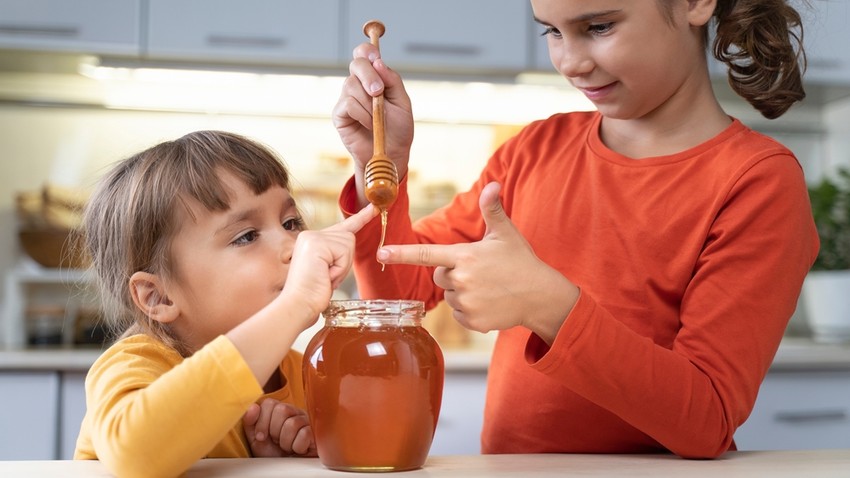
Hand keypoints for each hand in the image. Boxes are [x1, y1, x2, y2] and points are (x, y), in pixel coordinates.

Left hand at [243, 399, 316, 456]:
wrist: (286, 470)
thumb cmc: (273, 455)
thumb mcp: (256, 439)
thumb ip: (250, 422)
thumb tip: (253, 406)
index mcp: (278, 411)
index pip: (269, 403)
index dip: (262, 421)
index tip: (262, 436)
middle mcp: (294, 412)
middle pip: (282, 409)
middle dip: (274, 431)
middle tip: (277, 442)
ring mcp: (306, 421)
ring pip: (292, 423)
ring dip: (286, 441)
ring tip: (287, 447)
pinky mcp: (316, 432)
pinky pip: (304, 434)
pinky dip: (297, 446)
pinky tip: (297, 449)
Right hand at [281, 204, 377, 323]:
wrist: (298, 305)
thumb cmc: (312, 294)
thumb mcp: (327, 270)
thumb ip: (336, 254)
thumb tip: (350, 242)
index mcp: (312, 240)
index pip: (342, 227)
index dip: (360, 218)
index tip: (373, 208)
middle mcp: (310, 235)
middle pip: (349, 238)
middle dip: (345, 261)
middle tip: (328, 277)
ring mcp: (312, 237)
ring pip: (348, 244)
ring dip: (342, 266)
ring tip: (325, 277)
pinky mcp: (317, 243)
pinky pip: (344, 252)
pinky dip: (339, 268)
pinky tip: (325, 276)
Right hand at [332, 42, 413, 204]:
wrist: (391, 154)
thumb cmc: (398, 129)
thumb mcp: (402, 102)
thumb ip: (392, 81)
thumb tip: (379, 62)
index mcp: (374, 78)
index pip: (364, 54)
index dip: (367, 51)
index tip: (376, 58)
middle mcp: (358, 85)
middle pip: (356, 64)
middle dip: (368, 76)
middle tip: (379, 92)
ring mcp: (346, 99)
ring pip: (351, 85)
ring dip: (369, 103)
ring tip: (377, 119)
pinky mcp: (339, 115)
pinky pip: (348, 104)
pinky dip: (362, 114)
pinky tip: (369, 125)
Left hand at [376, 182, 578, 343]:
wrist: (541, 296)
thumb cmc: (521, 261)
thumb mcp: (506, 233)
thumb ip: (492, 210)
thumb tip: (493, 184)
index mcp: (464, 256)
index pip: (425, 254)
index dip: (401, 253)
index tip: (380, 253)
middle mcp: (462, 280)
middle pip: (440, 276)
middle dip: (453, 273)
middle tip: (479, 271)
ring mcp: (466, 303)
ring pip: (449, 296)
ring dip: (462, 292)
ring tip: (488, 287)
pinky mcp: (473, 322)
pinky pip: (458, 315)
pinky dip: (470, 310)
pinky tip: (489, 302)